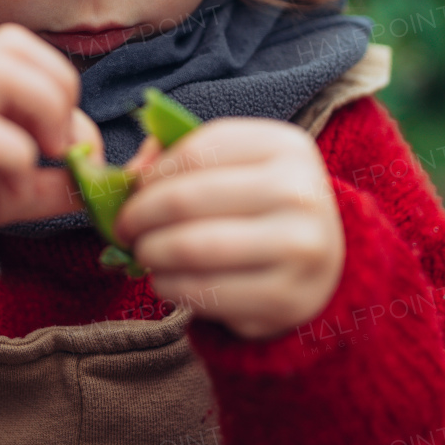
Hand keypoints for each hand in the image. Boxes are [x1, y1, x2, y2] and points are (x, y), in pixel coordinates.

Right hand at [0, 23, 103, 317]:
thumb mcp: (1, 194)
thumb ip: (49, 184)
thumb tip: (101, 181)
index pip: (21, 46)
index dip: (61, 84)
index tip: (66, 143)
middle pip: (13, 42)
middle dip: (58, 89)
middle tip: (59, 146)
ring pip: (2, 69)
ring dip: (44, 110)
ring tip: (44, 158)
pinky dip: (18, 158)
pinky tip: (13, 189)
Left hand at [112, 118, 343, 339]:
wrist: (320, 264)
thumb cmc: (258, 206)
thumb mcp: (233, 166)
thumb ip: (177, 157)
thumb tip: (126, 176)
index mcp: (285, 146)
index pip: (195, 151)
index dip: (150, 175)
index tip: (132, 192)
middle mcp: (299, 192)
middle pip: (186, 200)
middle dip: (138, 217)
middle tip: (124, 229)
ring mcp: (298, 247)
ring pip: (191, 248)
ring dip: (150, 253)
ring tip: (143, 254)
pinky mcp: (286, 298)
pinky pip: (204, 292)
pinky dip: (169, 286)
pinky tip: (165, 281)